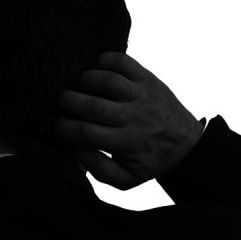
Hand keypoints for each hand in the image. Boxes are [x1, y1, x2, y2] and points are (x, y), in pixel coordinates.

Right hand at [52, 51, 202, 189]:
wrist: (186, 145)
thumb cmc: (149, 162)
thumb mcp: (127, 179)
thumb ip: (100, 171)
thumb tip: (78, 151)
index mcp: (125, 143)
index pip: (86, 133)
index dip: (64, 127)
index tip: (54, 125)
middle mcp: (133, 117)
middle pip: (92, 105)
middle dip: (68, 101)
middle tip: (59, 101)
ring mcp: (142, 95)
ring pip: (107, 80)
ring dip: (84, 79)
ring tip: (76, 85)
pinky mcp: (149, 79)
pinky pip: (124, 62)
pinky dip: (105, 59)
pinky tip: (95, 67)